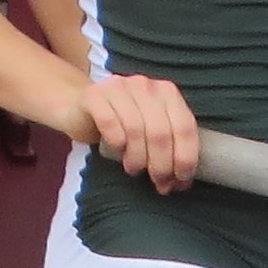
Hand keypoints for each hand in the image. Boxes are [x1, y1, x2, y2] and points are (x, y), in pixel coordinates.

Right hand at [78, 74, 199, 192]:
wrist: (82, 107)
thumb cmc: (125, 124)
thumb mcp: (154, 129)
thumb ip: (171, 145)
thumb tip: (180, 181)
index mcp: (167, 92)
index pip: (185, 127)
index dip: (185, 159)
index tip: (180, 181)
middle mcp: (144, 85)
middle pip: (160, 132)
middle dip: (162, 165)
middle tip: (158, 183)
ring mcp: (118, 87)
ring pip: (136, 130)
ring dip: (138, 159)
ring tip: (135, 169)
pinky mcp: (94, 95)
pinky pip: (110, 125)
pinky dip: (117, 144)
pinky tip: (118, 149)